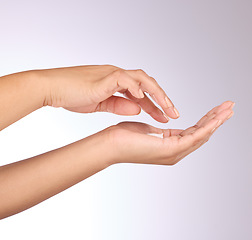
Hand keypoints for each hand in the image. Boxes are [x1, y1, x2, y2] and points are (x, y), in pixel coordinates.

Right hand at [36, 65, 178, 122]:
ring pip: (142, 79)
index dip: (155, 107)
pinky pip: (125, 79)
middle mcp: (119, 77)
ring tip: (167, 108)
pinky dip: (135, 87)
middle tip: (174, 114)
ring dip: (156, 93)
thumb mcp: (101, 104)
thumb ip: (120, 105)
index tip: (164, 118)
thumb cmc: (73, 95)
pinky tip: (143, 98)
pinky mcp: (105, 77)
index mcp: (118, 84)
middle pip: (148, 85)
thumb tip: (138, 110)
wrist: (53, 88)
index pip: (142, 95)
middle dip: (162, 100)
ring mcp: (112, 75)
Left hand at [105, 101, 234, 164]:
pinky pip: (194, 136)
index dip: (206, 120)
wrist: (110, 144)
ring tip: (229, 109)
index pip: (193, 132)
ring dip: (216, 122)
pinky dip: (207, 126)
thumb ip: (161, 129)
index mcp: (169, 146)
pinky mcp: (170, 149)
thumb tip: (166, 124)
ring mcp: (173, 153)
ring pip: (201, 135)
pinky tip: (217, 118)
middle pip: (201, 134)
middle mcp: (174, 152)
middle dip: (216, 120)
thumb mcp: (148, 129)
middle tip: (230, 107)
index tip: (216, 109)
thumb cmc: (124, 136)